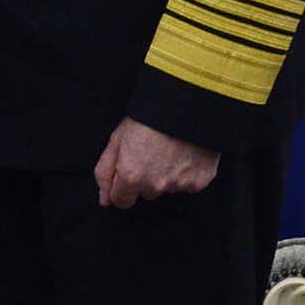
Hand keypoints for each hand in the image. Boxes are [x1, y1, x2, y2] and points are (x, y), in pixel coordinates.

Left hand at [93, 117, 219, 208]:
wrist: (187, 103)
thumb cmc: (149, 116)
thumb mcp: (117, 138)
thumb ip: (105, 171)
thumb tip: (104, 200)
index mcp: (132, 175)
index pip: (121, 201)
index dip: (122, 185)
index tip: (129, 170)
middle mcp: (155, 185)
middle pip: (145, 193)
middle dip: (145, 178)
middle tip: (150, 151)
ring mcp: (179, 185)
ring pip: (167, 188)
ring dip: (166, 174)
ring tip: (169, 148)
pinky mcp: (200, 181)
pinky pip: (189, 183)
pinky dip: (186, 171)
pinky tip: (185, 152)